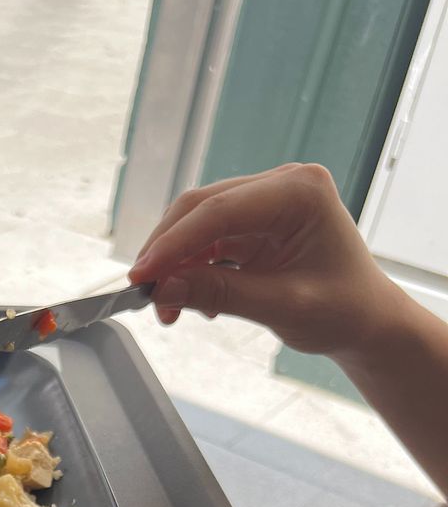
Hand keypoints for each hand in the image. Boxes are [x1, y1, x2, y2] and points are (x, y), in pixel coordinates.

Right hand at [128, 163, 402, 361]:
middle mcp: (282, 185)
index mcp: (301, 193)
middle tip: (146, 295)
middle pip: (202, 209)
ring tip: (169, 310)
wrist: (366, 321)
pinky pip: (209, 240)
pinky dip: (192, 269)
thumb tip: (164, 290)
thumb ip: (222, 294)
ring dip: (176, 265)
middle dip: (168, 253)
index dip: (173, 244)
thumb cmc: (343, 310)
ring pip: (199, 224)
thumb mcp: (282, 307)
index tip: (141, 277)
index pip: (219, 212)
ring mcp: (267, 201)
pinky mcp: (255, 222)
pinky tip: (192, 300)